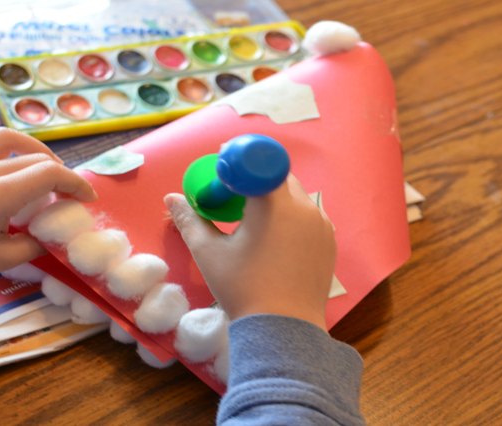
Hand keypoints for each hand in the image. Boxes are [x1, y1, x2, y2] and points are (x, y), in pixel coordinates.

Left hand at [0, 123, 96, 282]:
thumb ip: (32, 246)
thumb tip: (50, 236)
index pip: (49, 174)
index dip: (75, 183)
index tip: (87, 200)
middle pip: (35, 158)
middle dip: (61, 174)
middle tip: (70, 197)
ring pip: (6, 138)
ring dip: (33, 148)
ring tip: (45, 165)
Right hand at [164, 175, 335, 329]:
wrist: (284, 330)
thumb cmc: (243, 288)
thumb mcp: (209, 253)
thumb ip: (189, 219)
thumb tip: (171, 198)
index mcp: (274, 202)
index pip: (259, 163)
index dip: (239, 162)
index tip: (223, 169)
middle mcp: (304, 207)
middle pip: (278, 178)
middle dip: (255, 182)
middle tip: (233, 199)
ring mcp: (321, 225)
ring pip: (296, 197)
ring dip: (274, 200)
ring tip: (254, 224)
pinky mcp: (330, 242)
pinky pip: (308, 217)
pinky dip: (291, 218)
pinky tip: (275, 241)